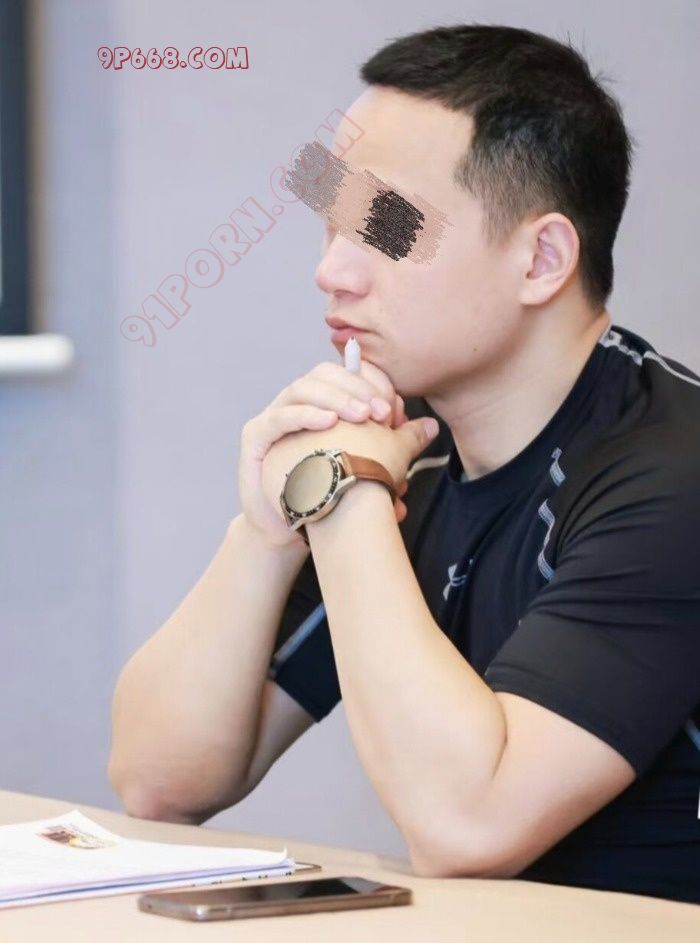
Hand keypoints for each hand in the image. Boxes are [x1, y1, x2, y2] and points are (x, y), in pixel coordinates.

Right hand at [238, 358, 420, 548]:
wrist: (292, 532)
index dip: (372, 383)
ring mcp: (275, 416)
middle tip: (382, 413)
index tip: (395, 409)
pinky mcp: (256, 436)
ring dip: (336, 399)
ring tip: (362, 417)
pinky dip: (304, 415)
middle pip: (325, 375)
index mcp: (325, 403)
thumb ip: (399, 445)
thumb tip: (430, 427)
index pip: (347, 374)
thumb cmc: (332, 494)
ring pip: (302, 388)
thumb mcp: (374, 468)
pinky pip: (279, 417)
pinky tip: (328, 422)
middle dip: (357, 389)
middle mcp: (299, 403)